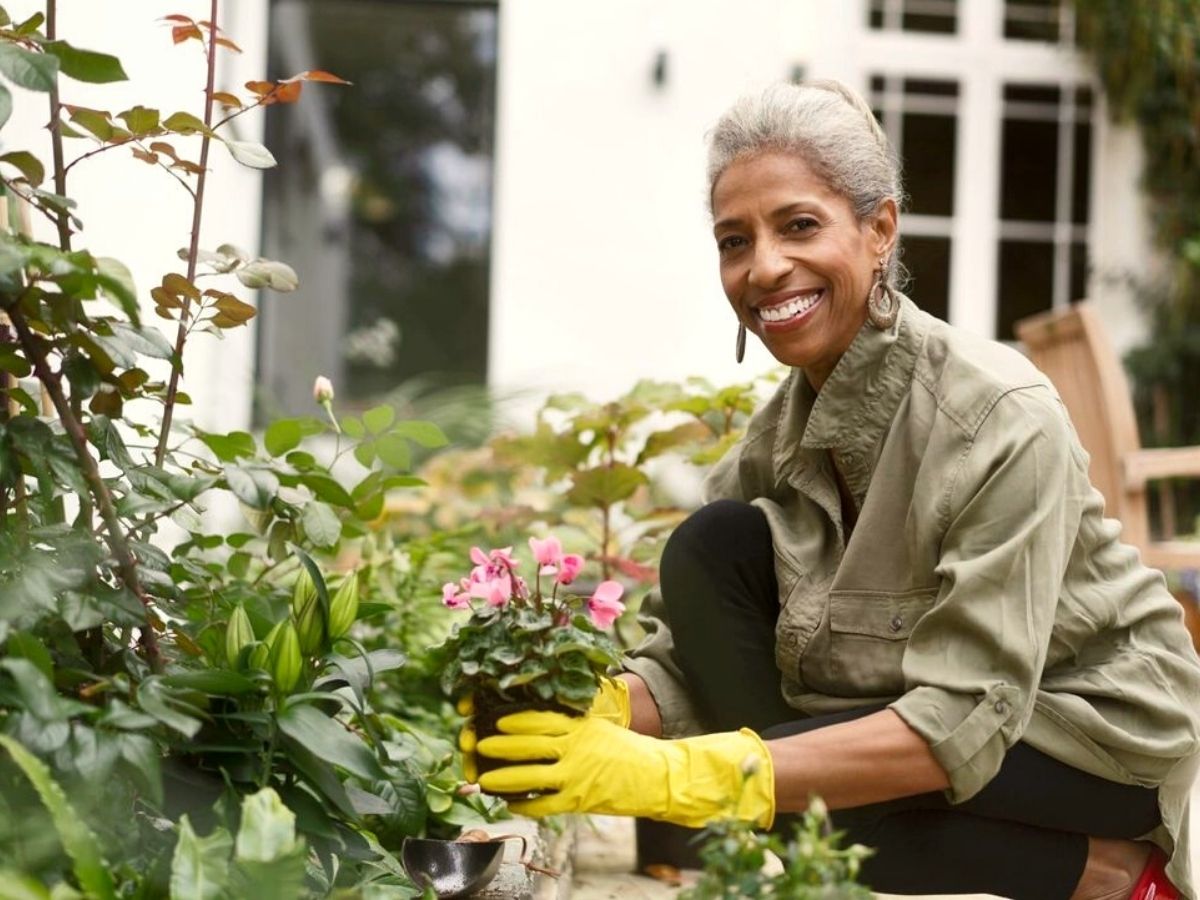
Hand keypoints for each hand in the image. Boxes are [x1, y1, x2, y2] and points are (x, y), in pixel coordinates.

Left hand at [475, 710, 773, 827]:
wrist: (656, 777)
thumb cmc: (628, 751)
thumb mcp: (600, 727)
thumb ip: (574, 722)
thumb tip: (546, 716)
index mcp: (580, 726)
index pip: (539, 719)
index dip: (514, 720)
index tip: (494, 719)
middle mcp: (575, 748)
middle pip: (528, 745)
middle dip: (499, 745)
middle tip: (477, 744)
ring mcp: (576, 776)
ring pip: (530, 775)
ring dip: (503, 777)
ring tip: (484, 778)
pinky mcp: (579, 800)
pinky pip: (544, 804)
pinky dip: (525, 805)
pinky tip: (511, 804)